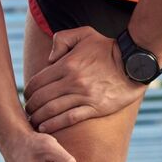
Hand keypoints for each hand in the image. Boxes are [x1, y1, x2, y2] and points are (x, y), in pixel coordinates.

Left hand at [24, 26, 147, 132]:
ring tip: (33, 122)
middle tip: (27, 111)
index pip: (38, 81)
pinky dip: (54, 125)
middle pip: (42, 98)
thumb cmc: (108, 48)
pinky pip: (69, 119)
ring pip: (52, 110)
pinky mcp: (95, 108)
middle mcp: (73, 81)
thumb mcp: (85, 33)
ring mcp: (84, 96)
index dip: (28, 91)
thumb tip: (49, 59)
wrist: (134, 63)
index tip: (27, 96)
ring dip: (39, 118)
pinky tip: (45, 128)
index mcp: (67, 64)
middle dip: (31, 106)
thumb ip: (62, 39)